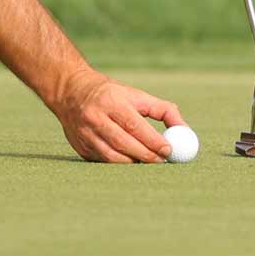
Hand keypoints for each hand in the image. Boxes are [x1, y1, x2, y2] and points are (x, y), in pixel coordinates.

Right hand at [49, 68, 183, 162]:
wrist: (69, 91)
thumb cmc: (111, 94)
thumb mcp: (135, 95)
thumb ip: (162, 110)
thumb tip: (184, 130)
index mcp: (111, 101)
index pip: (134, 125)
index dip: (152, 140)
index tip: (168, 150)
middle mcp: (95, 117)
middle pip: (123, 143)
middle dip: (146, 155)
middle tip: (162, 162)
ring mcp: (84, 134)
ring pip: (112, 157)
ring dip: (132, 163)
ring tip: (147, 162)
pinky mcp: (79, 147)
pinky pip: (103, 161)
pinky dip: (119, 164)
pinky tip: (129, 161)